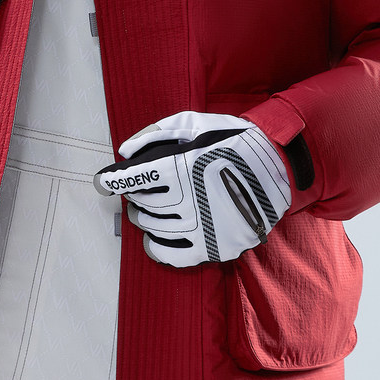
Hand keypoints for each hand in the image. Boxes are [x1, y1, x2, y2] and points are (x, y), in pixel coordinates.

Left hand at [93, 111, 290, 266]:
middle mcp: (188, 199)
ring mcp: (201, 226)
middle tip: (139, 191)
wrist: (276, 168)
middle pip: (141, 204)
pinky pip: (173, 256)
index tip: (102, 182)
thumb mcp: (193, 123)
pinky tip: (153, 238)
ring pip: (153, 228)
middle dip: (134, 196)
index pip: (133, 179)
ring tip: (147, 210)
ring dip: (143, 219)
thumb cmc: (230, 141)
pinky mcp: (213, 247)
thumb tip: (124, 153)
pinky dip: (156, 248)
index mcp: (180, 167)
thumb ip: (155, 135)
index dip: (112, 181)